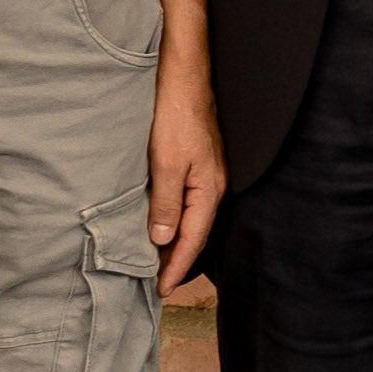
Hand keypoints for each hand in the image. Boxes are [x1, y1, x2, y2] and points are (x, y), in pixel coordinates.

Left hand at [146, 55, 229, 288]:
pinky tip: (166, 226)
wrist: (184, 82)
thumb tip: (162, 239)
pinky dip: (177, 223)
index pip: (193, 240)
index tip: (163, 289)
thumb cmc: (177, 117)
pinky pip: (189, 205)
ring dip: (177, 243)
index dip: (177, 267)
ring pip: (192, 221)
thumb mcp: (166, 164)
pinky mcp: (199, 167)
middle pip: (196, 234)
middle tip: (159, 285)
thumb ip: (165, 204)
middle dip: (178, 261)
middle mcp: (213, 187)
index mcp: (208, 191)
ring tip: (160, 264)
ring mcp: (208, 177)